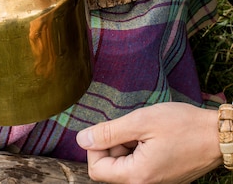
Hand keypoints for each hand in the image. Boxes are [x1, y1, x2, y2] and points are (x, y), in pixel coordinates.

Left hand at [76, 102, 221, 183]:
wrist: (217, 136)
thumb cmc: (183, 126)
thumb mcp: (142, 121)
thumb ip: (110, 132)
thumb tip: (82, 139)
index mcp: (137, 177)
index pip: (96, 169)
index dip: (96, 146)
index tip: (112, 129)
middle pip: (108, 168)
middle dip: (112, 144)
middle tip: (132, 128)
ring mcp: (154, 183)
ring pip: (123, 165)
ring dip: (126, 145)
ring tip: (144, 131)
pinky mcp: (161, 178)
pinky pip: (138, 166)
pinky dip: (138, 149)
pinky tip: (152, 137)